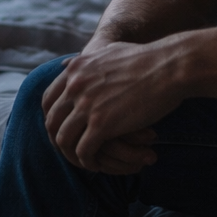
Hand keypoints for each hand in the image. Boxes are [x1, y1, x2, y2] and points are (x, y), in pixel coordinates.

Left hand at [40, 40, 187, 173]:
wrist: (169, 66)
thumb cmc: (146, 60)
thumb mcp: (107, 51)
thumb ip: (84, 60)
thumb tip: (65, 63)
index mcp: (75, 69)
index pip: (47, 100)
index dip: (52, 119)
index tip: (62, 130)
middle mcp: (75, 86)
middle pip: (52, 122)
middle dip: (58, 140)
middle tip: (71, 151)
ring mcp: (86, 105)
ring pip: (64, 140)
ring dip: (72, 155)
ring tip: (85, 161)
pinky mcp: (101, 124)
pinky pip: (84, 151)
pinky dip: (88, 161)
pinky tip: (97, 164)